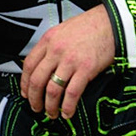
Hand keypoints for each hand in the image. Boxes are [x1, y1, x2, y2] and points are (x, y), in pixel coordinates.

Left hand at [19, 5, 116, 119]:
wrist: (111, 23)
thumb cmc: (90, 26)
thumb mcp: (63, 31)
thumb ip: (52, 47)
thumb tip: (44, 66)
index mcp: (48, 40)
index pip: (28, 65)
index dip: (24, 83)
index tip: (25, 93)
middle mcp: (56, 50)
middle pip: (37, 80)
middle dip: (34, 98)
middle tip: (36, 107)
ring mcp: (70, 61)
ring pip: (52, 90)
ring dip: (50, 106)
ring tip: (52, 113)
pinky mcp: (86, 69)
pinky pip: (72, 93)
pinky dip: (68, 106)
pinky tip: (68, 112)